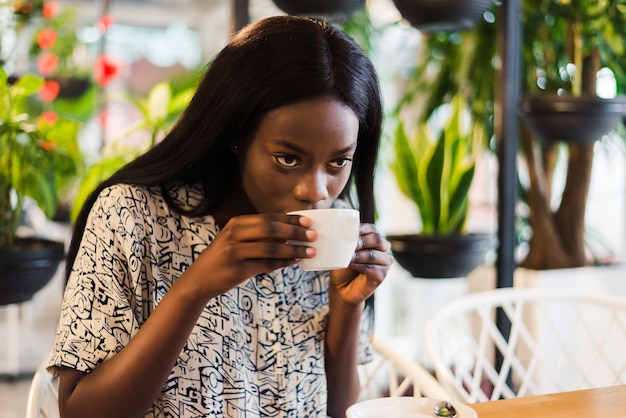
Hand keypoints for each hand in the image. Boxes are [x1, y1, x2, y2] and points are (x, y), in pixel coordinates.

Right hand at [192, 213, 315, 296]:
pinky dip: (284, 263)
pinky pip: (267, 265)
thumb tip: (289, 233)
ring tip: (311, 251)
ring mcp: (235, 252)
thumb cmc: (223, 259)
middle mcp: (234, 234)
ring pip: (272, 248)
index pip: (268, 217)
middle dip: (295, 232)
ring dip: (294, 249)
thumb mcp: (235, 240)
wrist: (198, 280)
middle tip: (314, 235)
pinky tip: (295, 262)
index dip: (290, 219)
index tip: (308, 220)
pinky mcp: (238, 270)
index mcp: (236, 223)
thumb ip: (257, 235)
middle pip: (271, 229)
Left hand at [329, 223, 392, 304]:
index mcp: (373, 238)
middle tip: (350, 245)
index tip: (348, 231)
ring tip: (347, 258)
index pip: (371, 229)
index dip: (361, 229)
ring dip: (359, 256)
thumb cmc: (342, 266)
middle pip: (377, 239)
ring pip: (374, 255)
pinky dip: (360, 266)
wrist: (341, 287)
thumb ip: (345, 242)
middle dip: (362, 241)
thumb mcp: (342, 251)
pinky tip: (351, 266)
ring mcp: (384, 262)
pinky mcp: (382, 275)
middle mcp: (383, 248)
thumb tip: (341, 233)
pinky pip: (373, 268)